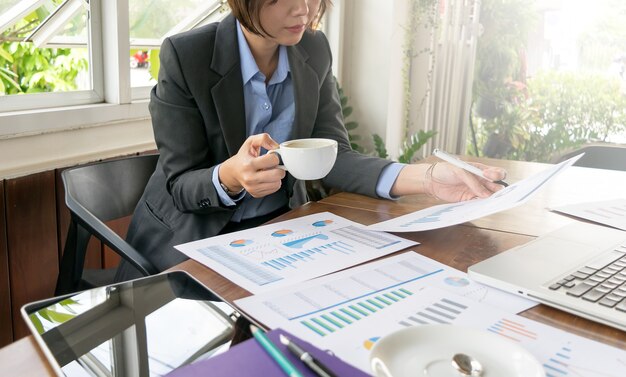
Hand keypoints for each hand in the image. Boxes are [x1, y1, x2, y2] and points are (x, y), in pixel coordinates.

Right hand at [219, 133, 285, 197]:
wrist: (234, 171)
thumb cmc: (244, 156)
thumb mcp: (251, 142)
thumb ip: (263, 139)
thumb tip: (276, 147)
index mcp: (248, 164)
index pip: (273, 160)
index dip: (275, 156)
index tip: (271, 156)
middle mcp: (250, 178)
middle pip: (277, 174)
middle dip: (279, 168)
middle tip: (274, 165)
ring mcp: (253, 188)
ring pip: (277, 183)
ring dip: (277, 177)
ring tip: (269, 171)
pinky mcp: (256, 194)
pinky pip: (274, 189)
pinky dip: (273, 183)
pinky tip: (267, 178)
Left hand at [392, 162, 506, 201]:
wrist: (431, 180)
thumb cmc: (445, 170)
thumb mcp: (460, 171)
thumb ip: (472, 182)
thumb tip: (485, 194)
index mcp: (480, 170)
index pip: (496, 173)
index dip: (497, 175)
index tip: (490, 176)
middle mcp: (480, 181)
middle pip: (496, 186)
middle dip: (499, 190)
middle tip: (496, 193)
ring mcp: (474, 190)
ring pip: (488, 197)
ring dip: (491, 200)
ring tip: (490, 202)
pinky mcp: (467, 199)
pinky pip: (478, 203)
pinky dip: (481, 205)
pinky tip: (481, 206)